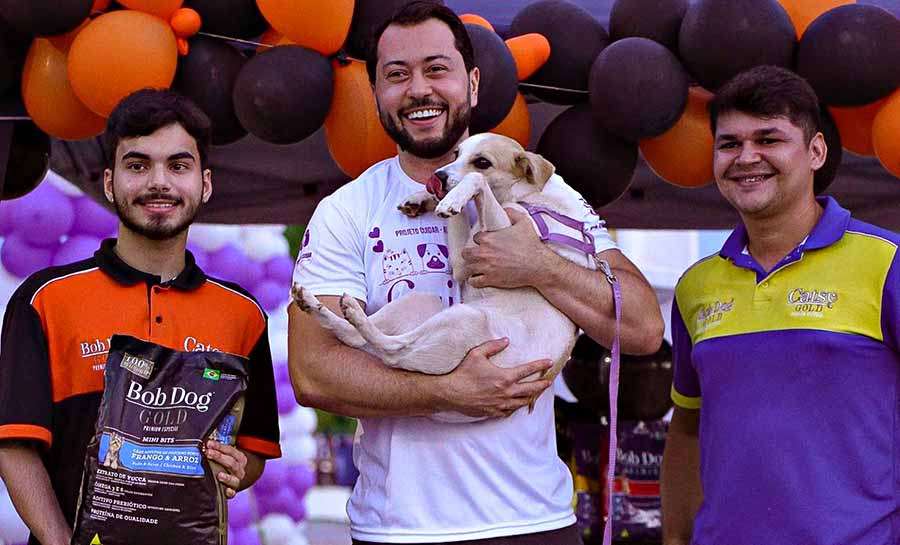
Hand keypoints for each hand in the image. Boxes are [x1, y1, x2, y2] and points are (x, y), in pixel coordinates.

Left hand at [204, 440, 246, 497]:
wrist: (236, 478)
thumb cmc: (227, 465)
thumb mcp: (227, 456)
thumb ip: (218, 450)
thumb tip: (205, 443)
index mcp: (239, 458)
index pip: (230, 450)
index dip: (219, 446)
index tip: (209, 443)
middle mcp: (239, 470)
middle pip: (231, 463)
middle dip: (219, 457)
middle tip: (208, 453)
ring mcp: (236, 481)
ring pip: (234, 479)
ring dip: (227, 477)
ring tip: (219, 475)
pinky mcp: (232, 491)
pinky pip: (233, 493)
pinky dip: (230, 492)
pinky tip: (226, 490)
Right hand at [437, 338, 553, 417]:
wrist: (451, 394)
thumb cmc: (463, 373)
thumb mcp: (477, 354)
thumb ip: (493, 346)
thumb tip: (506, 340)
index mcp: (504, 377)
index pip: (528, 370)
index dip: (540, 365)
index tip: (549, 362)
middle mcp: (506, 392)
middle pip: (531, 389)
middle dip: (542, 384)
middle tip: (549, 381)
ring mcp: (501, 404)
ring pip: (522, 402)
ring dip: (531, 396)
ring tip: (536, 393)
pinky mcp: (494, 412)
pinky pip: (511, 411)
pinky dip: (517, 406)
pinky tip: (518, 404)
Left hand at [463, 208, 551, 288]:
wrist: (538, 265)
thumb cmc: (531, 245)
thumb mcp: (524, 223)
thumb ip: (512, 213)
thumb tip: (505, 209)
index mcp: (488, 238)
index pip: (475, 238)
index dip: (480, 240)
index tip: (485, 243)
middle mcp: (484, 253)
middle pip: (466, 253)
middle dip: (470, 253)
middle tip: (476, 255)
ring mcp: (486, 267)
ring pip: (468, 267)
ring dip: (472, 267)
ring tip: (476, 267)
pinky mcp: (490, 280)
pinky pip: (473, 282)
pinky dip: (474, 280)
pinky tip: (478, 278)